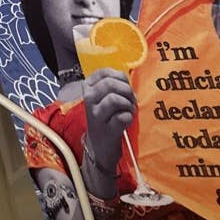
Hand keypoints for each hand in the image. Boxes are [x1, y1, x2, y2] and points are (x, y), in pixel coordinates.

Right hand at [81, 68, 135, 182]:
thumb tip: (126, 80)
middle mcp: (88, 99)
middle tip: (131, 100)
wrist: (99, 146)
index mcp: (88, 87)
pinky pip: (122, 117)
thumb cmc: (106, 117)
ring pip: (114, 99)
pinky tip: (127, 121)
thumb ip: (113, 84)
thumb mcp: (104, 97)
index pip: (105, 72)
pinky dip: (129, 117)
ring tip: (129, 110)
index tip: (125, 87)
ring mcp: (95, 115)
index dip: (120, 78)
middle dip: (127, 91)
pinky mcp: (105, 129)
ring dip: (128, 104)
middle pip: (110, 84)